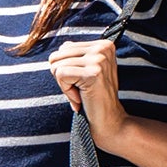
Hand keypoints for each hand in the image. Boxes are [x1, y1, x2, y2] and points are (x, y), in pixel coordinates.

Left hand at [49, 31, 129, 152]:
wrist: (110, 121)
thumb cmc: (94, 98)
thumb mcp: (87, 71)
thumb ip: (77, 56)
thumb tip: (63, 45)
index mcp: (104, 44)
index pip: (65, 47)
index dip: (67, 68)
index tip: (82, 82)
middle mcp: (103, 48)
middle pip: (58, 54)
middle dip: (63, 76)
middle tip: (80, 90)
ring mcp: (99, 59)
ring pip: (57, 64)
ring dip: (64, 85)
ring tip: (81, 94)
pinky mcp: (93, 73)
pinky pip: (60, 74)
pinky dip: (66, 90)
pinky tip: (80, 98)